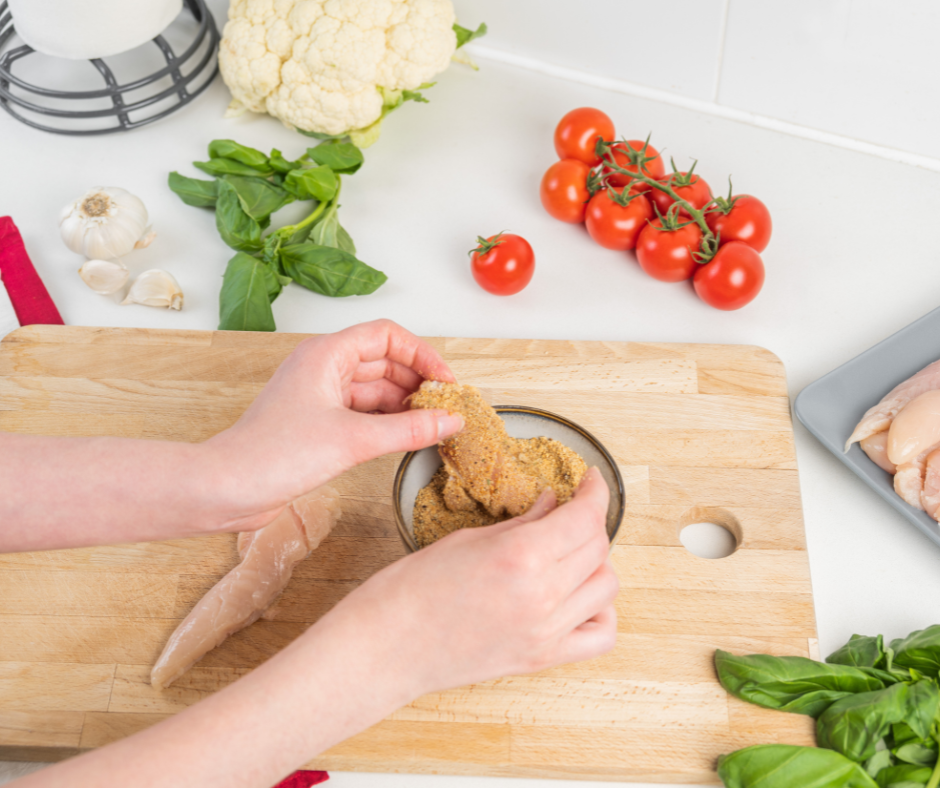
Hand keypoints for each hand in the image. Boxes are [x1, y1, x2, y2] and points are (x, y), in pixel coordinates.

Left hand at [206, 319, 462, 530]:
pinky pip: (362, 414)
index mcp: (326, 354)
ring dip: (404, 405)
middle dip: (416, 382)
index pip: (386, 336)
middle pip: (383, 362)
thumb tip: (449, 421)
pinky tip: (407, 438)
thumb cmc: (274, 454)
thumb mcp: (354, 440)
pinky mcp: (317, 424)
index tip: (445, 381)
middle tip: (445, 407)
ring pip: (374, 390)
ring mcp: (319, 396)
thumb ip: (409, 430)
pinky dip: (387, 423)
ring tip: (433, 425)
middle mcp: (322, 369)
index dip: (421, 355)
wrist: (228, 488)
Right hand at [320, 466, 618, 698]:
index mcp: (521, 557)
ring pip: (607, 587)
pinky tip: (578, 597)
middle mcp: (542, 596)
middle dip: (591, 520)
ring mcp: (546, 632)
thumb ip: (521, 524)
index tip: (591, 480)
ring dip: (596, 562)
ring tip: (570, 551)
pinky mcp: (541, 659)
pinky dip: (600, 612)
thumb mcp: (466, 539)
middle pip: (598, 548)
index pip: (585, 517)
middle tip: (572, 509)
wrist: (386, 648)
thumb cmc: (411, 590)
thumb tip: (553, 506)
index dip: (595, 491)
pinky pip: (600, 636)